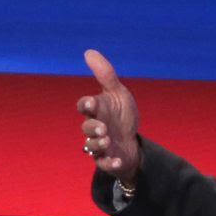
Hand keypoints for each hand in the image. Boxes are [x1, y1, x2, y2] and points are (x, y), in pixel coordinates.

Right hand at [76, 49, 141, 185]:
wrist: (131, 142)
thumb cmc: (121, 116)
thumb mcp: (118, 93)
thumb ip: (105, 74)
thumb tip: (89, 51)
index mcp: (96, 110)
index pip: (84, 106)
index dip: (86, 105)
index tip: (92, 103)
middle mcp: (94, 128)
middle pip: (86, 128)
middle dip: (93, 128)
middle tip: (103, 129)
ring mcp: (99, 145)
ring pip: (91, 147)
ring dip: (98, 145)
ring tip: (108, 141)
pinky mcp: (107, 160)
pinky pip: (104, 164)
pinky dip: (110, 163)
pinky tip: (118, 160)